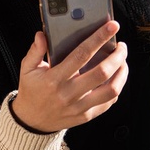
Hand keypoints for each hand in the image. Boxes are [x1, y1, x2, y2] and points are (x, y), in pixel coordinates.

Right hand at [10, 22, 127, 132]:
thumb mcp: (27, 69)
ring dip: (122, 73)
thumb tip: (42, 34)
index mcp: (55, 79)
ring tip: (122, 61)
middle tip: (121, 46)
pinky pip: (108, 102)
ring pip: (110, 90)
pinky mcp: (86, 116)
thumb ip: (35, 50)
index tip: (112, 26)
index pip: (81, 54)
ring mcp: (79, 107)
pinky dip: (117, 87)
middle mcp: (69, 93)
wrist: (30, 122)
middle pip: (102, 72)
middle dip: (117, 56)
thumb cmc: (31, 91)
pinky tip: (117, 77)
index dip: (99, 38)